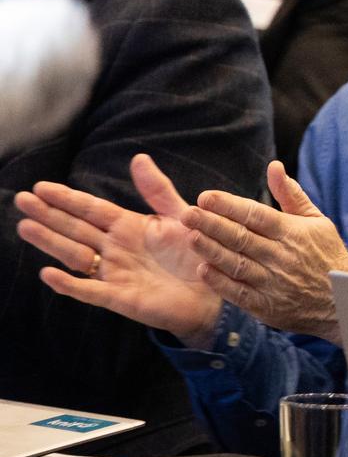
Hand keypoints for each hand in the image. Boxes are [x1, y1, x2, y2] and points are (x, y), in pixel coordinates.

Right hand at [17, 154, 222, 346]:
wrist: (216, 290)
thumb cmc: (198, 252)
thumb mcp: (180, 216)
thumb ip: (158, 190)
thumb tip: (138, 158)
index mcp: (128, 226)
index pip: (91, 210)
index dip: (67, 199)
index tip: (40, 187)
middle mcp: (115, 249)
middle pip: (76, 229)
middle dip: (49, 215)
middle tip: (21, 200)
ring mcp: (115, 273)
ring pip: (75, 255)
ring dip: (51, 242)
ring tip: (26, 227)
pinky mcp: (120, 298)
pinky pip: (90, 291)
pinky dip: (69, 284)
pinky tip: (48, 273)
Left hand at [182, 161, 347, 341]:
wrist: (344, 300)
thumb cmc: (327, 255)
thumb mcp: (316, 221)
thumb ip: (291, 194)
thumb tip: (274, 166)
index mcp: (293, 233)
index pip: (256, 215)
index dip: (229, 205)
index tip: (205, 197)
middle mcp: (282, 256)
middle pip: (241, 237)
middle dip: (211, 224)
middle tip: (187, 213)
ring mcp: (274, 283)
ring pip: (237, 264)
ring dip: (211, 250)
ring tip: (190, 236)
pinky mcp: (267, 306)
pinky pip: (239, 293)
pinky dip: (220, 282)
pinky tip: (203, 269)